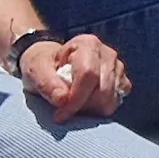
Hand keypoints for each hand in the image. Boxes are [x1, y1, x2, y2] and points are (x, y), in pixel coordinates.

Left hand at [15, 33, 130, 120]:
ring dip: (90, 109)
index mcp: (87, 44)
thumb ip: (47, 83)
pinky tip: (85, 104)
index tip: (60, 113)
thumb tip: (63, 99)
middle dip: (82, 106)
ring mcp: (117, 68)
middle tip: (64, 110)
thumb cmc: (43, 64)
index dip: (76, 98)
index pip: (89, 75)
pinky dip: (100, 109)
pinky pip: (116, 102)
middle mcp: (107, 54)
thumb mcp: (35, 69)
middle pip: (103, 90)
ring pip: (111, 100)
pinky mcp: (122, 82)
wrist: (51, 63)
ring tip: (74, 104)